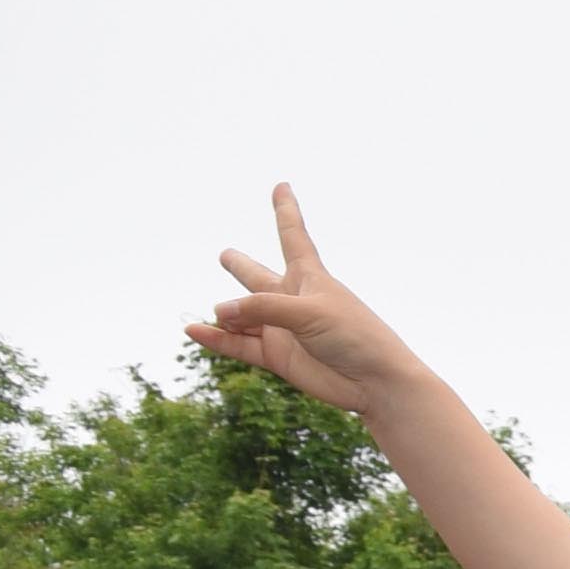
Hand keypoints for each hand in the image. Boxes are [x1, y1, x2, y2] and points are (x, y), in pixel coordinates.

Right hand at [187, 187, 438, 415]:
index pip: (293, 236)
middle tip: (226, 254)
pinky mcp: (276, 356)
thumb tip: (219, 312)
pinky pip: (238, 344)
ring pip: (242, 314)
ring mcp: (282, 329)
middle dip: (242, 266)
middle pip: (258, 277)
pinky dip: (216, 338)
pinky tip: (194, 331)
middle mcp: (293, 300)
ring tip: (217, 315)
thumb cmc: (355, 337)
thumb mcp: (308, 312)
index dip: (285, 210)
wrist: (375, 382)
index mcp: (310, 278)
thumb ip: (262, 308)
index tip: (282, 185)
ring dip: (226, 314)